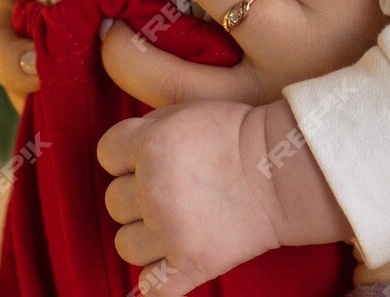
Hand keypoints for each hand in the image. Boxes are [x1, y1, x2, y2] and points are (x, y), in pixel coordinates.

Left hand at [99, 100, 342, 295]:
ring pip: (125, 245)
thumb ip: (145, 129)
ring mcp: (171, 230)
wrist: (283, 173)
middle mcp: (154, 188)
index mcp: (150, 145)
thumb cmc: (237, 137)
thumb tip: (119, 155)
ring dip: (143, 238)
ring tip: (171, 225)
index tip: (145, 160)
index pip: (106, 155)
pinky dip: (157, 283)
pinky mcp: (193, 263)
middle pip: (113, 202)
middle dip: (135, 197)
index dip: (124, 157)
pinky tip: (168, 267)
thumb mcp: (184, 111)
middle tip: (169, 192)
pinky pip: (153, 288)